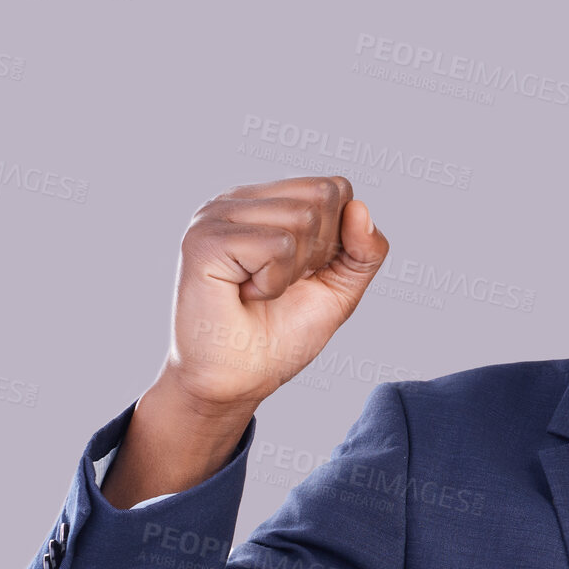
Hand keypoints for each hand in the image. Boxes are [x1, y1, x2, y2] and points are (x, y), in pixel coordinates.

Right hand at [167, 175, 388, 409]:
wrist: (239, 380)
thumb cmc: (280, 336)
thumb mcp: (339, 290)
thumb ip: (363, 251)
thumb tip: (360, 208)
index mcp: (267, 202)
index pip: (336, 188)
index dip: (337, 240)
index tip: (303, 275)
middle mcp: (239, 199)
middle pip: (324, 196)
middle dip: (317, 254)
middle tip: (278, 285)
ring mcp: (217, 214)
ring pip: (302, 219)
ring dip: (293, 271)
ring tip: (259, 290)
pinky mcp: (205, 239)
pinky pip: (277, 244)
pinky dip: (273, 282)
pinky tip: (244, 294)